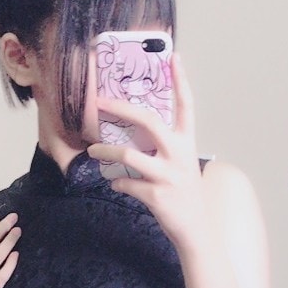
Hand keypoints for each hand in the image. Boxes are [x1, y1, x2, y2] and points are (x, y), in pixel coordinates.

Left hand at [87, 53, 210, 252]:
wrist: (195, 229)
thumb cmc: (184, 193)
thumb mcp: (181, 165)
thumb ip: (163, 149)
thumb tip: (134, 137)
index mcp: (187, 143)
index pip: (187, 105)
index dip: (181, 81)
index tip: (175, 58)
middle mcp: (179, 155)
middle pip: (149, 122)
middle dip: (122, 109)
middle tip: (100, 102)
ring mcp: (167, 176)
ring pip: (128, 155)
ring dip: (105, 152)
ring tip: (93, 151)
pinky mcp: (156, 195)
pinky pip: (126, 183)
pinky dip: (117, 182)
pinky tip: (115, 183)